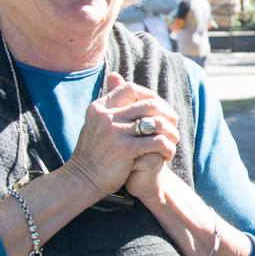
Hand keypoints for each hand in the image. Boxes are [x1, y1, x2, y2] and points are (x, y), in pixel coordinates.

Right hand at [64, 73, 178, 196]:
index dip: (149, 95)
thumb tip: (115, 75)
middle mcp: (106, 116)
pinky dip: (168, 148)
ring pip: (157, 122)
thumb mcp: (96, 122)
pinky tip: (167, 155)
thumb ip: (109, 104)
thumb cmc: (93, 154)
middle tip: (173, 125)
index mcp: (100, 108)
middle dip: (167, 113)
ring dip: (171, 132)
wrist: (81, 180)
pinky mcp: (125, 149)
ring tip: (173, 141)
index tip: (158, 109)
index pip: (130, 88)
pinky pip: (157, 142)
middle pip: (149, 103)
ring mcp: (115, 132)